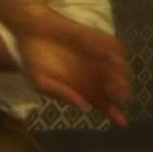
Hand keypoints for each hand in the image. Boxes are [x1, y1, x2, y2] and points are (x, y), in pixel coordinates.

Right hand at [11, 6, 131, 126]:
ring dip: (120, 74)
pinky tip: (107, 58)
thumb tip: (84, 107)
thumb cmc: (34, 58)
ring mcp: (98, 56)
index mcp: (81, 88)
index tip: (122, 122)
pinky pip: (115, 47)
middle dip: (120, 93)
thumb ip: (60, 93)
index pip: (102, 103)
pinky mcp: (98, 39)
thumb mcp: (40, 82)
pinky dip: (116, 53)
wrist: (31, 29)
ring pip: (120, 68)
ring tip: (110, 77)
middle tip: (112, 92)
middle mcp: (94, 74)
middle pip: (116, 88)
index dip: (113, 113)